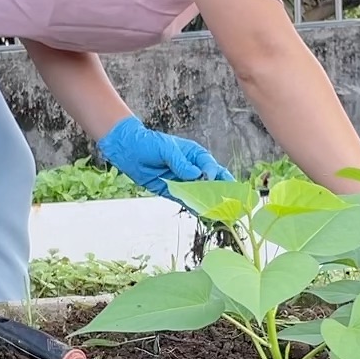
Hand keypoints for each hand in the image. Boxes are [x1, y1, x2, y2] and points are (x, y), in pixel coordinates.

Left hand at [96, 117, 231, 199]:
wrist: (128, 151)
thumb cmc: (149, 144)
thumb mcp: (166, 149)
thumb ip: (180, 162)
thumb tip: (195, 175)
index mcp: (194, 155)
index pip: (210, 166)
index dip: (213, 173)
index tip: (211, 179)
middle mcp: (192, 169)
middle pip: (212, 181)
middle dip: (221, 190)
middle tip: (231, 200)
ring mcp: (183, 181)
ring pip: (201, 193)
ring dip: (209, 202)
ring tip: (220, 212)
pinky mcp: (173, 191)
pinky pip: (187, 201)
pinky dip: (195, 207)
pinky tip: (204, 215)